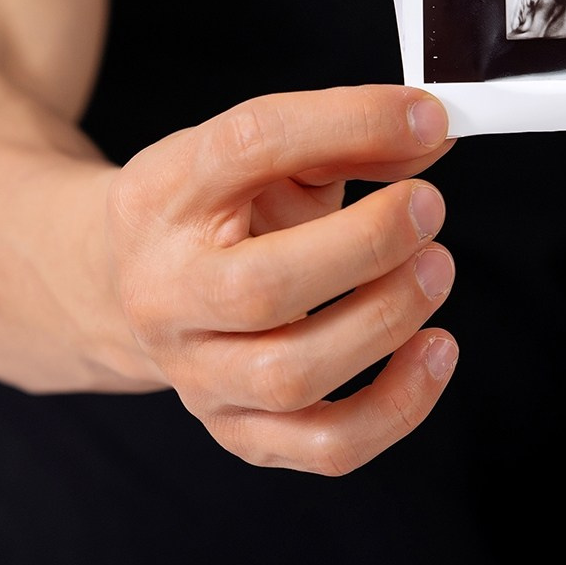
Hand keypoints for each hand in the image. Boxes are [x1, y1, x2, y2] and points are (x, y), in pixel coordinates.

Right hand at [106, 84, 459, 474]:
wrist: (130, 284)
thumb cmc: (216, 210)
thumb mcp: (264, 153)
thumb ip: (345, 135)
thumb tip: (431, 132)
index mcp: (164, 195)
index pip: (250, 147)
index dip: (349, 123)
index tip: (424, 118)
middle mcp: (166, 291)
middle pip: (263, 288)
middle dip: (367, 246)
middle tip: (428, 209)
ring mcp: (196, 372)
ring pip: (292, 376)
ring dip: (385, 321)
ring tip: (435, 269)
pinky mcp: (236, 429)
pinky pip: (324, 446)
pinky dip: (397, 406)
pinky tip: (433, 350)